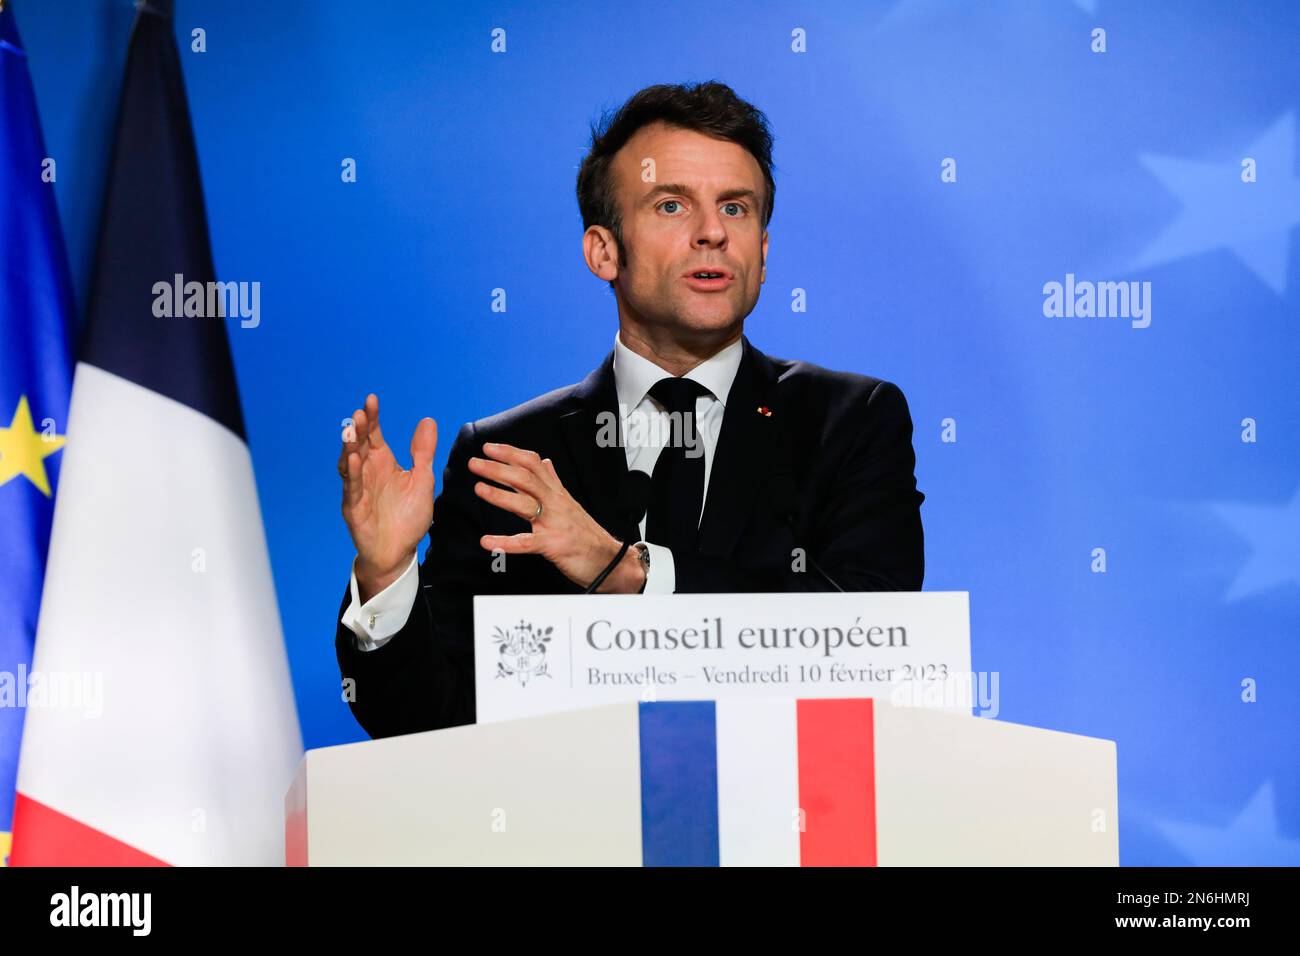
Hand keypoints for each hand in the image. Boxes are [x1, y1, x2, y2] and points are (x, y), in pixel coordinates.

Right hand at [339, 393, 436, 601]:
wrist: (400, 551)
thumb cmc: (409, 516)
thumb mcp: (422, 479)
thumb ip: (423, 452)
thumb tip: (428, 420)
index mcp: (383, 464)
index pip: (375, 436)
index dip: (373, 418)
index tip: (371, 399)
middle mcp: (368, 473)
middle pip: (360, 445)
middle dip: (359, 429)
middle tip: (360, 412)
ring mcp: (358, 490)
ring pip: (350, 464)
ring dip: (350, 448)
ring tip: (351, 431)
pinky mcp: (354, 508)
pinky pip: (352, 489)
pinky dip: (352, 474)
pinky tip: (354, 460)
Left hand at [469, 442, 645, 592]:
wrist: (610, 560)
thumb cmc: (587, 534)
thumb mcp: (570, 503)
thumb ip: (554, 482)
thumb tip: (546, 463)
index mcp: (557, 493)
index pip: (532, 464)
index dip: (510, 454)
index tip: (489, 447)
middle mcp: (555, 503)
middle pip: (525, 478)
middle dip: (498, 468)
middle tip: (475, 463)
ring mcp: (554, 523)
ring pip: (525, 503)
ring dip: (499, 495)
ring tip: (478, 488)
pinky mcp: (553, 545)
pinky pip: (526, 543)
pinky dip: (505, 543)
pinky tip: (486, 541)